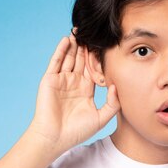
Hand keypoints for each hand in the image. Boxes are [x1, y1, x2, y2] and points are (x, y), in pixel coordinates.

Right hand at [27, 28, 119, 152]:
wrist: (55, 138)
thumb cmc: (77, 131)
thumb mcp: (101, 118)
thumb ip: (112, 103)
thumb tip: (116, 85)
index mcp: (86, 90)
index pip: (93, 69)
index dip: (99, 58)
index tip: (107, 45)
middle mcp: (74, 82)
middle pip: (81, 60)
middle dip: (87, 47)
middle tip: (94, 31)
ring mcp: (61, 80)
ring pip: (69, 57)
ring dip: (74, 44)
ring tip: (80, 30)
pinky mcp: (50, 79)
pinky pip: (56, 61)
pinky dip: (61, 50)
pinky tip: (67, 39)